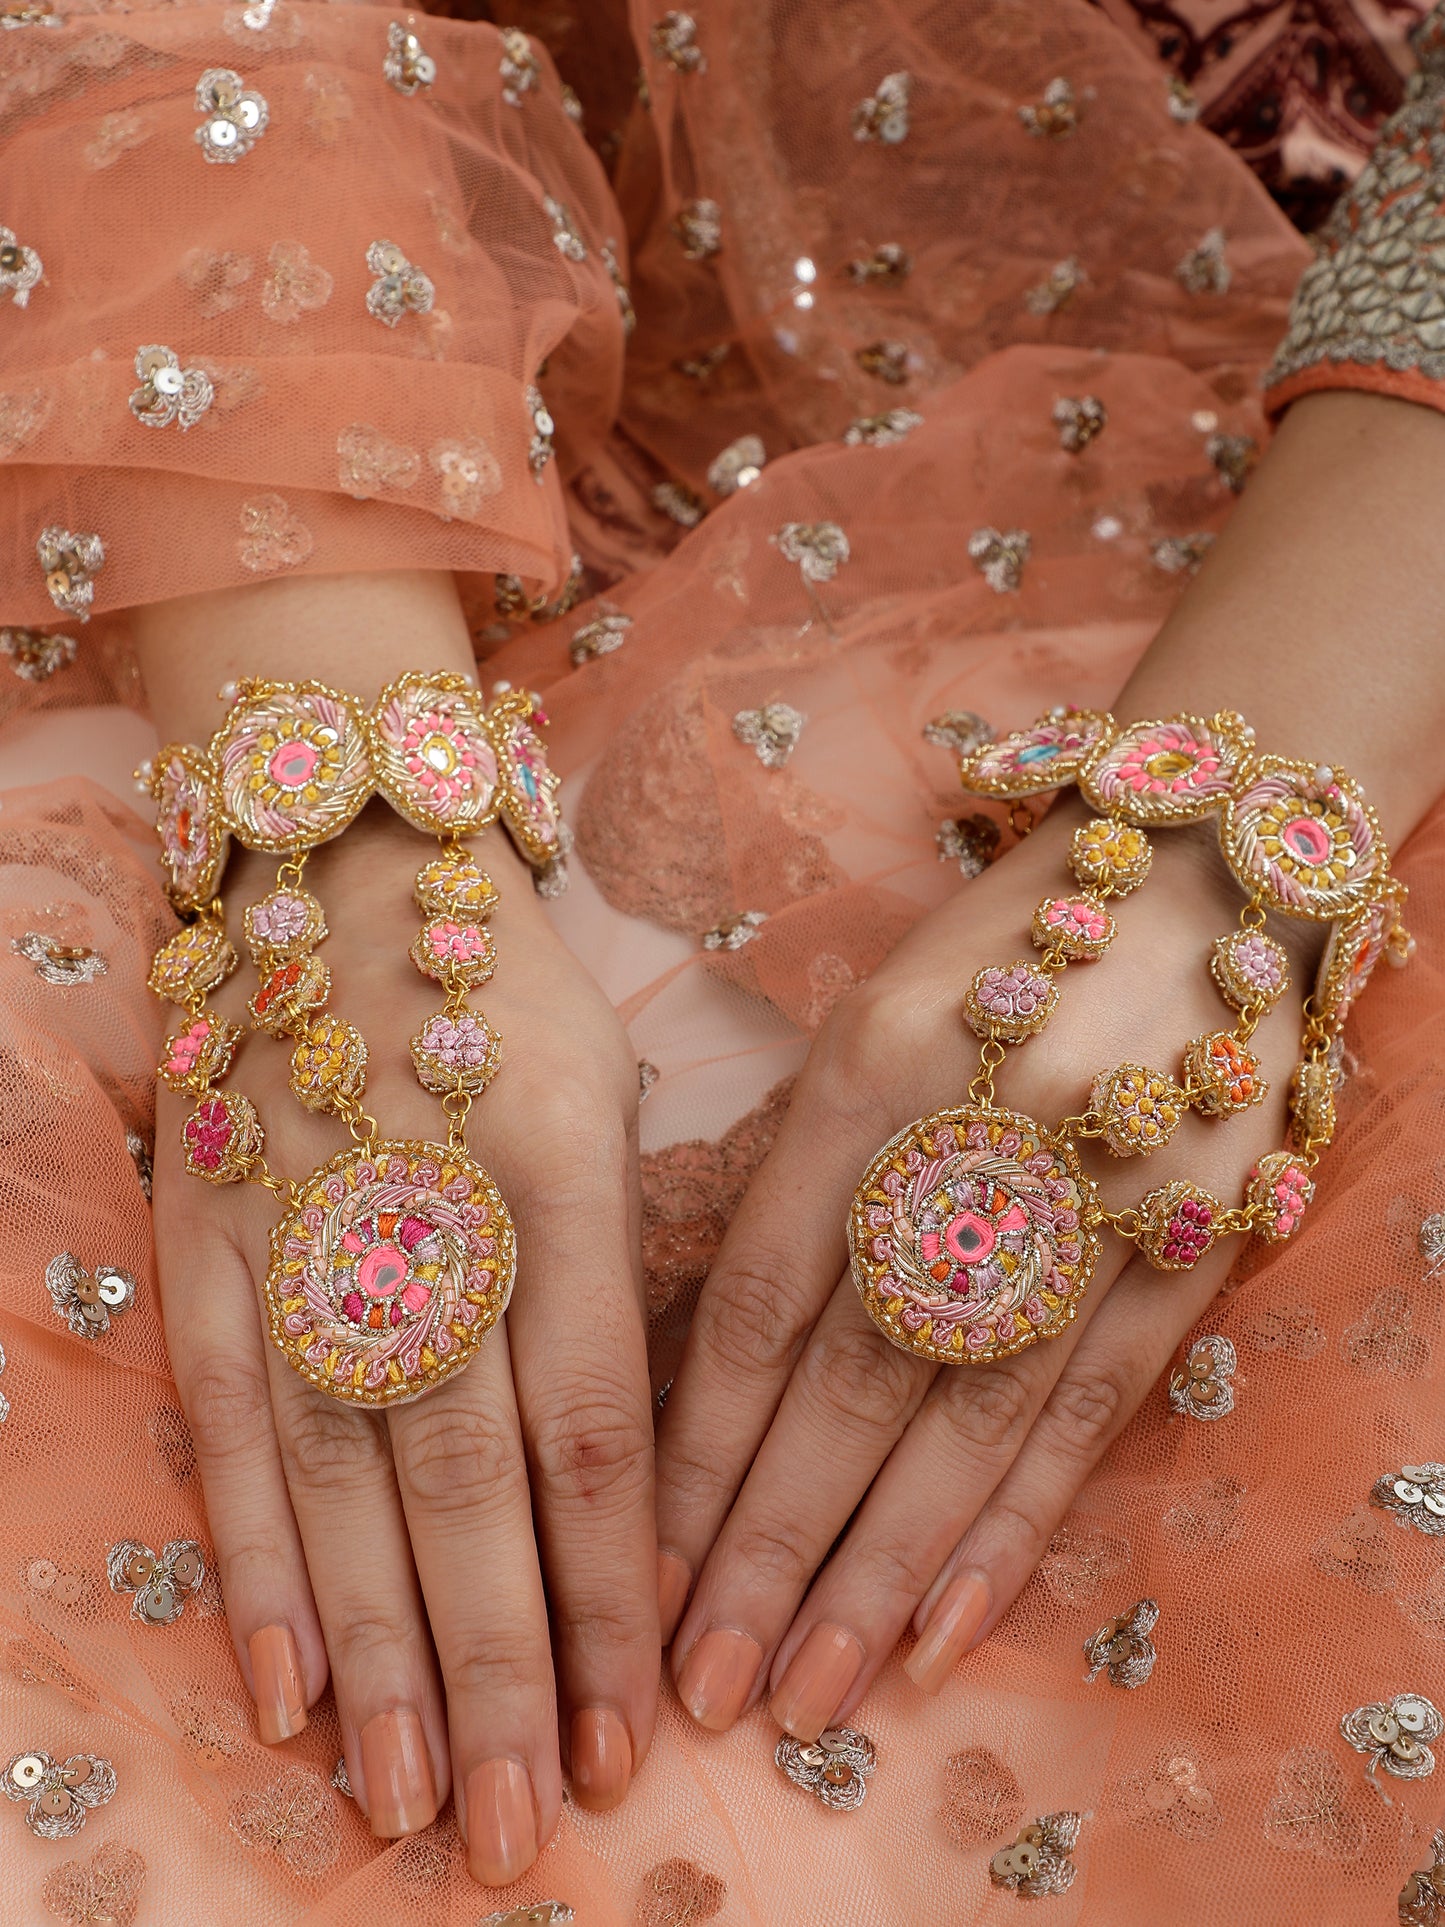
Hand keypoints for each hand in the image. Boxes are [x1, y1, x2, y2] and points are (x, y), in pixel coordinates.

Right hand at [154, 806, 655, 1882]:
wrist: (340, 854)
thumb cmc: (506, 985)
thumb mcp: (612, 1089)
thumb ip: (619, 1272)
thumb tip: (625, 1480)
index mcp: (563, 1171)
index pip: (595, 1427)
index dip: (612, 1590)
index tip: (637, 1725)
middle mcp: (431, 1210)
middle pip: (469, 1480)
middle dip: (499, 1664)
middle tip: (514, 1825)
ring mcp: (301, 1224)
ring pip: (341, 1475)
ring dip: (378, 1651)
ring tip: (403, 1798)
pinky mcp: (206, 1231)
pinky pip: (228, 1417)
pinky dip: (256, 1556)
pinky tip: (284, 1680)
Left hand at [654, 799, 1319, 1737]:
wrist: (1208, 876)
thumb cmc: (1001, 958)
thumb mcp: (868, 1027)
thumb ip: (798, 1181)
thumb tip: (707, 1370)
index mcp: (866, 1072)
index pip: (756, 1297)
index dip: (693, 1447)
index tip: (633, 1572)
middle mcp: (974, 1138)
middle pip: (846, 1378)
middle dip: (766, 1545)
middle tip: (701, 1687)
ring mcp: (1094, 1198)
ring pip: (963, 1419)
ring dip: (877, 1570)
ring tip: (809, 1691)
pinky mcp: (1191, 1245)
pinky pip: (1086, 1413)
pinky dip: (1010, 1529)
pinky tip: (945, 1627)